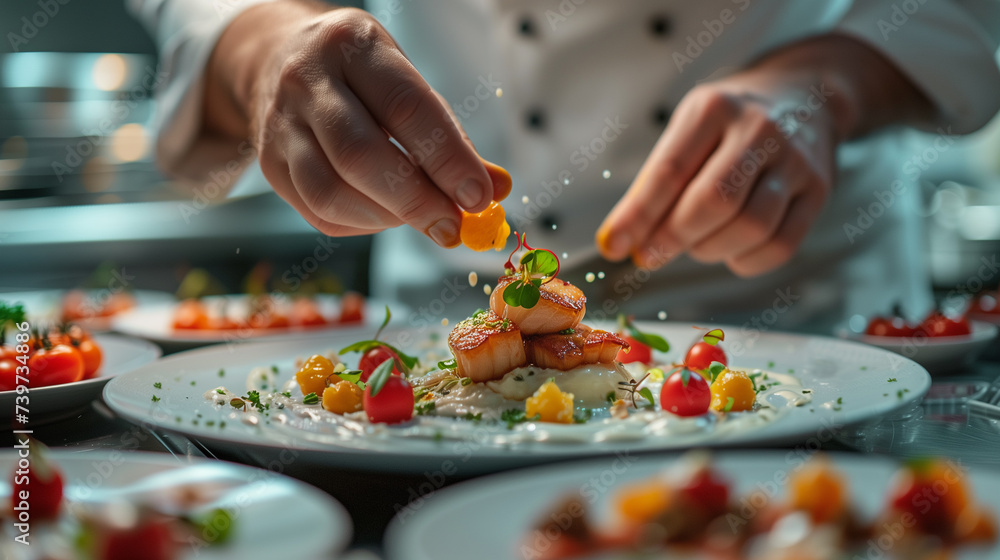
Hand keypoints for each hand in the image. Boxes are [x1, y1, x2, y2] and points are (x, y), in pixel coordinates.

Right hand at [206, 4, 505, 245]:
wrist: (277, 59)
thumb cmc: (360, 76)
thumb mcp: (405, 81)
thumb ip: (448, 135)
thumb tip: (495, 189)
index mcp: (352, 46)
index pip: (405, 108)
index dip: (446, 159)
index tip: (478, 197)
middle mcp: (307, 81)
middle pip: (360, 156)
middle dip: (416, 201)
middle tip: (452, 227)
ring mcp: (280, 125)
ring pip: (331, 192)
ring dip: (387, 218)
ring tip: (420, 218)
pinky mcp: (269, 165)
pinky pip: (318, 212)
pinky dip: (362, 224)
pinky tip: (385, 214)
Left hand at [595, 35, 931, 276]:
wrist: (806, 96)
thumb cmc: (729, 123)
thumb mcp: (688, 129)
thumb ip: (657, 181)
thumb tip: (621, 240)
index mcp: (714, 108)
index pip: (670, 170)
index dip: (638, 215)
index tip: (612, 246)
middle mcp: (759, 129)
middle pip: (714, 202)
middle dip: (673, 238)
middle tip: (649, 255)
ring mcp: (795, 160)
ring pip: (750, 227)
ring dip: (709, 250)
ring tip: (694, 244)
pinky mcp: (819, 190)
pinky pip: (781, 245)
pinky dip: (745, 261)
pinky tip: (729, 251)